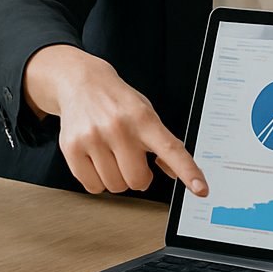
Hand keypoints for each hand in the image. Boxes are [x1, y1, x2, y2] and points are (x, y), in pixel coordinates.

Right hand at [24, 45, 207, 196]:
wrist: (80, 83)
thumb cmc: (117, 102)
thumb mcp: (146, 113)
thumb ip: (163, 143)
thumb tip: (175, 172)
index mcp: (143, 118)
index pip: (171, 149)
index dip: (188, 172)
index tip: (201, 189)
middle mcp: (118, 127)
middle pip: (137, 181)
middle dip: (138, 177)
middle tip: (131, 159)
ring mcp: (93, 137)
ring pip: (114, 186)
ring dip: (116, 177)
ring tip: (111, 154)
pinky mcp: (71, 148)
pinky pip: (92, 186)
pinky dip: (97, 180)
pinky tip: (96, 159)